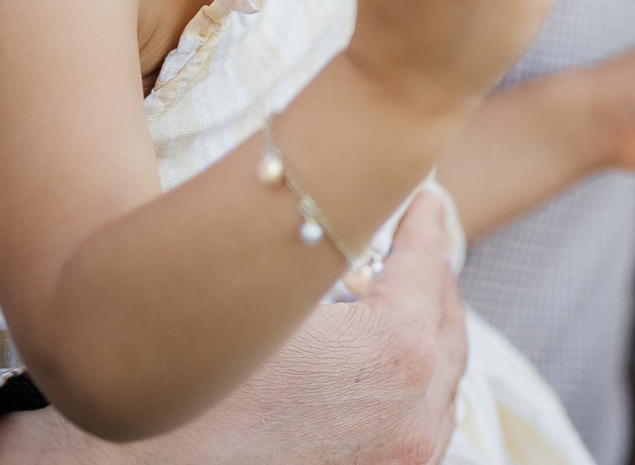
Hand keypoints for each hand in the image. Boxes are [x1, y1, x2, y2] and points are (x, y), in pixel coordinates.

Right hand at [0, 190, 468, 463]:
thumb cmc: (188, 381)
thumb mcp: (262, 299)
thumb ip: (321, 250)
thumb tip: (355, 195)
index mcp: (395, 353)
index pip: (429, 267)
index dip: (424, 223)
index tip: (423, 196)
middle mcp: (414, 414)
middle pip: (446, 321)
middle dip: (430, 275)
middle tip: (416, 237)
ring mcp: (406, 458)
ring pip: (441, 375)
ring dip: (429, 329)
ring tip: (405, 292)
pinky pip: (422, 420)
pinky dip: (415, 383)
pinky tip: (384, 360)